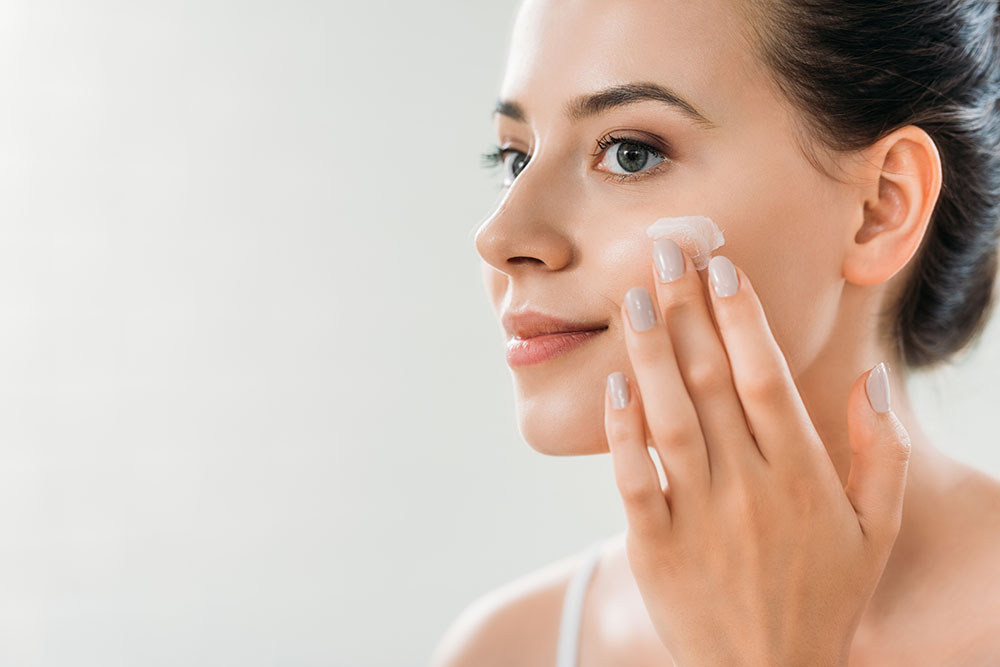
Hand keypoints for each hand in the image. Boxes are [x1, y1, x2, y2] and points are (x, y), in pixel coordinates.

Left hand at [602, 238, 911, 666]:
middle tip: (666, 249)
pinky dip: (623, 430)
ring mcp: (700, 517)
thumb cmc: (824, 596)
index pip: (767, 377)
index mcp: (803, 475)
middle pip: (712, 381)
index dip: (742, 317)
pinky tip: (614, 382)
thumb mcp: (874, 529)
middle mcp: (750, 487)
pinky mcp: (655, 548)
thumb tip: (874, 379)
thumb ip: (880, 452)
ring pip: (671, 418)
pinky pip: (634, 479)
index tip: (722, 266)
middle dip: (687, 310)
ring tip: (635, 296)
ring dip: (651, 352)